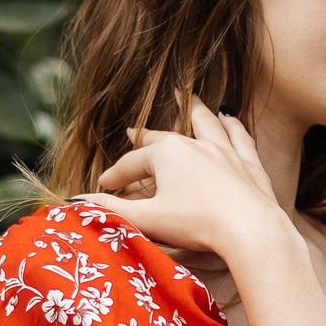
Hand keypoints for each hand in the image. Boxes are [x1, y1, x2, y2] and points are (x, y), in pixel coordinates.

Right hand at [86, 98, 292, 259]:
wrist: (249, 229)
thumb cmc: (196, 225)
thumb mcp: (148, 219)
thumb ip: (113, 210)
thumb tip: (75, 203)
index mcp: (167, 154)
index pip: (132, 164)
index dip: (115, 176)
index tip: (104, 186)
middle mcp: (195, 144)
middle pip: (164, 139)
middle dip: (146, 137)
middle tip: (133, 132)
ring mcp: (225, 151)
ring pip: (206, 124)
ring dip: (194, 110)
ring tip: (188, 96)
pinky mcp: (248, 164)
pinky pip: (239, 137)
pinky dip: (232, 125)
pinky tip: (228, 117)